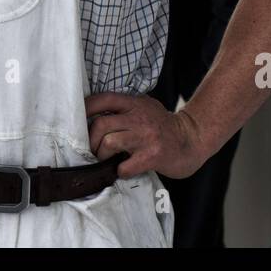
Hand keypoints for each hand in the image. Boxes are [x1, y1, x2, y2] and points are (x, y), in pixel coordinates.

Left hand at [86, 91, 206, 179]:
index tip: (78, 119)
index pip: (104, 99)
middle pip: (101, 124)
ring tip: (107, 160)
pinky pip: (124, 166)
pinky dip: (120, 171)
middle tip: (95, 150)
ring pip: (108, 143)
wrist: (193, 139)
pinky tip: (124, 169)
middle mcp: (139, 117)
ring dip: (102, 156)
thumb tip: (95, 115)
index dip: (87, 108)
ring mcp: (146, 137)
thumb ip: (125, 108)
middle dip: (92, 141)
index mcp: (135, 103)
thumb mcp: (146, 107)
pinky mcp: (152, 156)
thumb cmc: (164, 126)